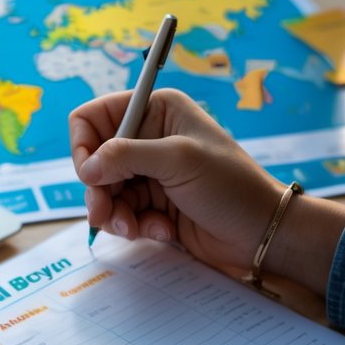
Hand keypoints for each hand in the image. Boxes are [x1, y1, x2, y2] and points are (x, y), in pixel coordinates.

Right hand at [70, 88, 282, 270]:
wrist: (261, 233)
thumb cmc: (231, 187)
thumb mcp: (179, 161)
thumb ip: (126, 157)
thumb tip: (87, 168)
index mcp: (155, 111)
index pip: (93, 117)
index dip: (84, 146)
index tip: (91, 175)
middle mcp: (147, 138)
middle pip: (93, 160)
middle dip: (98, 190)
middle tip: (103, 214)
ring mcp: (148, 173)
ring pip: (103, 192)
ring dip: (114, 214)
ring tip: (134, 229)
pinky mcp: (151, 203)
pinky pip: (121, 213)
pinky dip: (134, 226)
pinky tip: (160, 231)